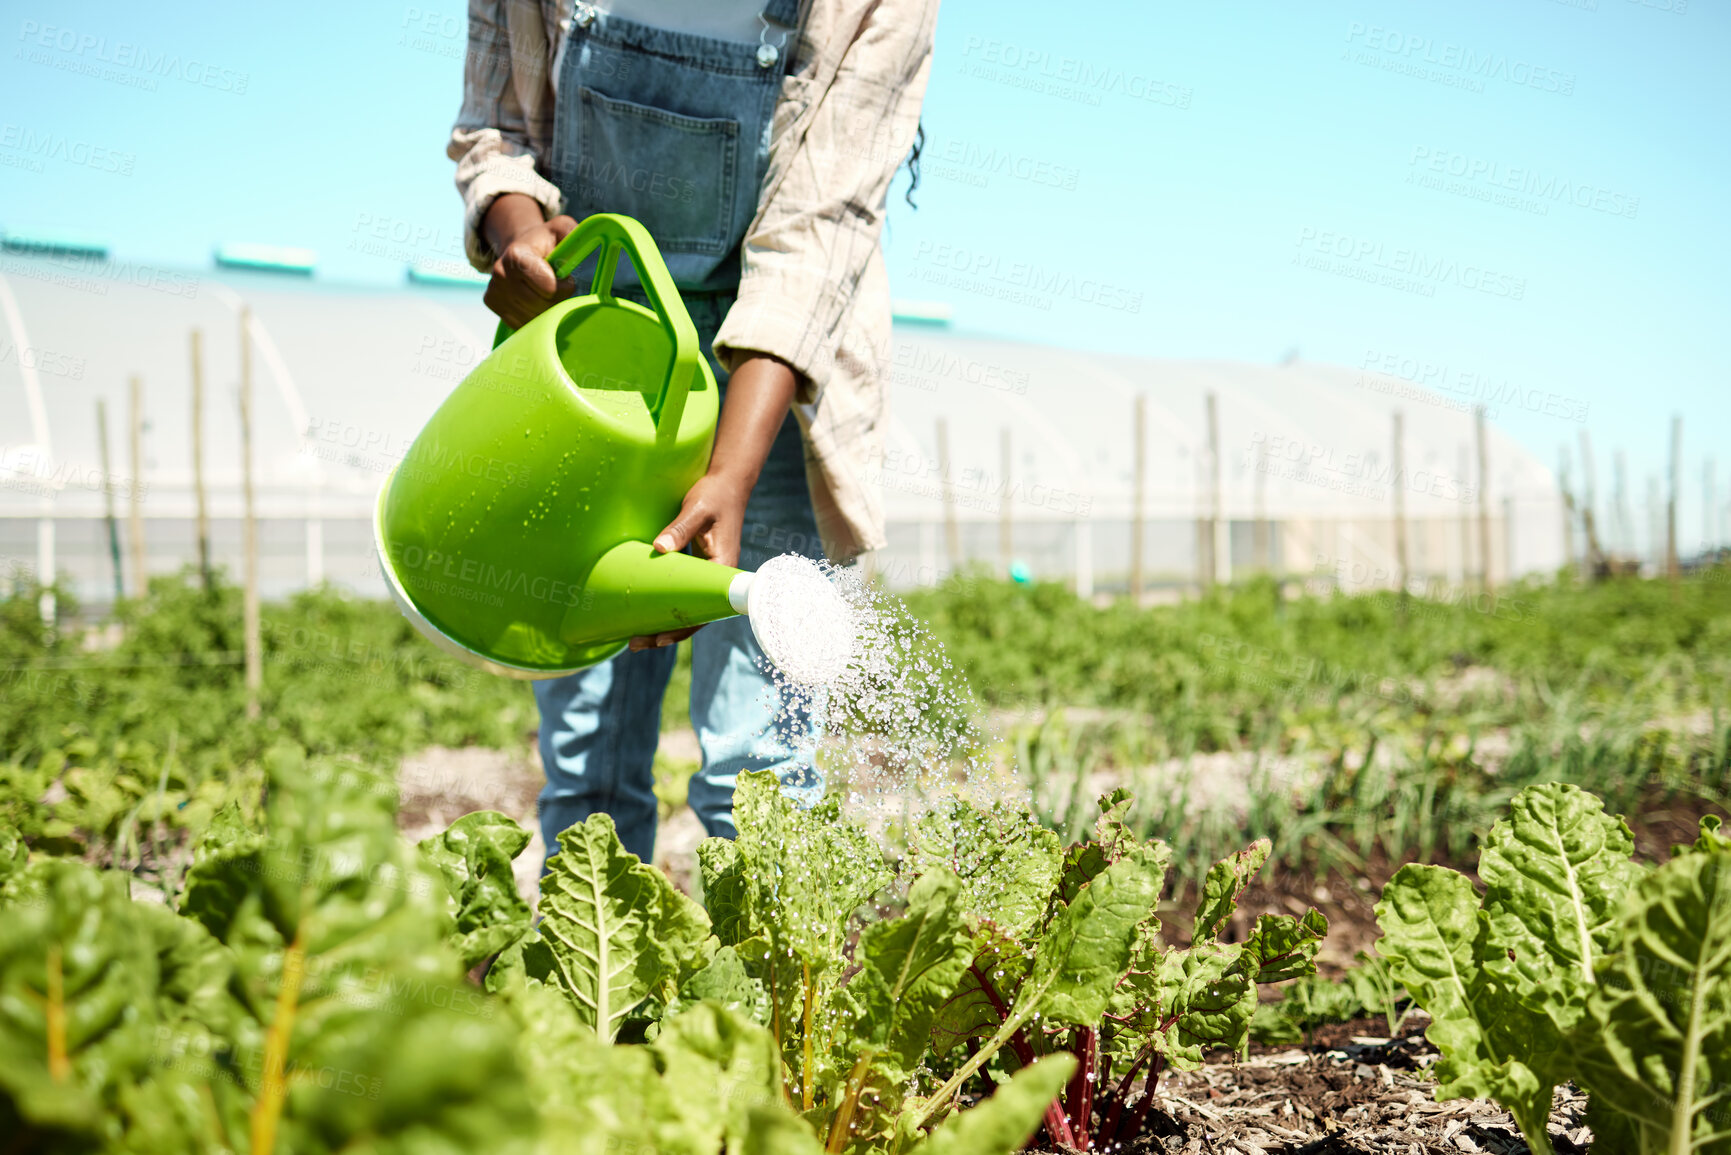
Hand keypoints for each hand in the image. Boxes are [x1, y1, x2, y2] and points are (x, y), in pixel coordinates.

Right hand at [481, 193, 576, 329]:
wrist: (517, 248)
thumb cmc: (545, 241)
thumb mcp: (561, 230)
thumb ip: (573, 234)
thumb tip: (584, 240)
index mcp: (516, 255)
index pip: (549, 288)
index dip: (565, 286)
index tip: (565, 276)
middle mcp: (500, 274)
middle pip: (542, 306)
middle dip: (557, 299)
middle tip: (556, 285)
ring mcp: (494, 290)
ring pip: (533, 318)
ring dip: (547, 309)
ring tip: (545, 291)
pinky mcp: (492, 303)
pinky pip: (522, 323)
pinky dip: (534, 316)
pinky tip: (534, 299)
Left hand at [627, 472, 753, 649]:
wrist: (729, 482)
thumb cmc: (715, 495)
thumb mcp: (697, 510)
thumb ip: (679, 529)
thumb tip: (658, 549)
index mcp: (723, 569)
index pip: (704, 609)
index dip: (682, 627)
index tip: (659, 638)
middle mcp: (718, 577)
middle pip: (694, 615)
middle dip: (665, 632)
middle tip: (634, 644)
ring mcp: (709, 573)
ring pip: (688, 605)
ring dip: (663, 620)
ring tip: (635, 635)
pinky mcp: (700, 566)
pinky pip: (684, 591)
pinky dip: (666, 601)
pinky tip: (646, 607)